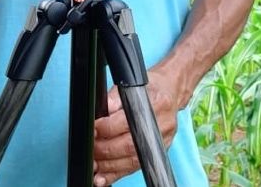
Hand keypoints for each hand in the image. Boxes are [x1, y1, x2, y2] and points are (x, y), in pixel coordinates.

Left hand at [93, 67, 178, 185]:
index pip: (128, 120)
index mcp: (156, 104)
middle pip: (129, 145)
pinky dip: (117, 174)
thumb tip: (103, 109)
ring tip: (93, 163)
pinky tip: (103, 177)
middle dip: (104, 149)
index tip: (93, 129)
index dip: (107, 127)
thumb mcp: (133, 84)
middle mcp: (161, 125)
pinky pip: (135, 167)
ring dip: (108, 165)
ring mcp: (160, 142)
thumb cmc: (152, 88)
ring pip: (131, 161)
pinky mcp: (157, 153)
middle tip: (90, 147)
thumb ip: (116, 98)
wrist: (171, 92)